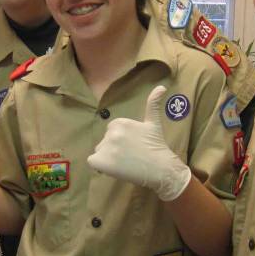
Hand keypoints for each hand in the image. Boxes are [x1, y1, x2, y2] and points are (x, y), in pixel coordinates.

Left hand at [87, 85, 191, 201]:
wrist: (161, 168)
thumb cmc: (157, 146)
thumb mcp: (154, 122)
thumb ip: (152, 104)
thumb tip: (161, 86)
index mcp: (120, 122)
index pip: (111, 131)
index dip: (120, 141)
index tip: (132, 147)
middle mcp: (111, 133)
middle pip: (104, 141)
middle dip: (114, 149)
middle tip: (130, 156)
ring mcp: (106, 147)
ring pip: (99, 152)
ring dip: (108, 158)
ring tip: (124, 163)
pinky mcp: (101, 161)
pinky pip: (92, 162)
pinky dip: (100, 167)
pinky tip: (114, 169)